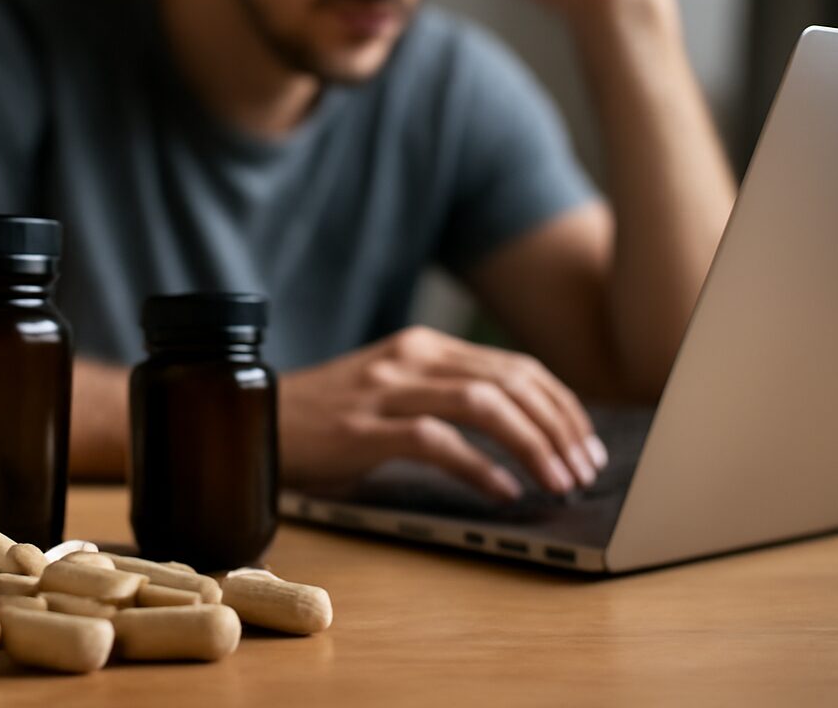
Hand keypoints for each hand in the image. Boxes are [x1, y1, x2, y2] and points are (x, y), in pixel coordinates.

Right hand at [278, 326, 606, 500]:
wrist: (251, 419)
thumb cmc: (329, 419)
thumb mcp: (393, 394)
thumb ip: (447, 401)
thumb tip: (524, 439)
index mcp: (424, 347)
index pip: (515, 366)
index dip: (561, 404)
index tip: (586, 442)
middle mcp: (411, 358)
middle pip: (510, 381)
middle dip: (560, 426)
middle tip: (586, 468)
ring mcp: (385, 389)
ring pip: (483, 404)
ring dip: (533, 445)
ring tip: (559, 481)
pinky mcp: (362, 428)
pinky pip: (436, 441)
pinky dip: (479, 466)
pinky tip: (504, 490)